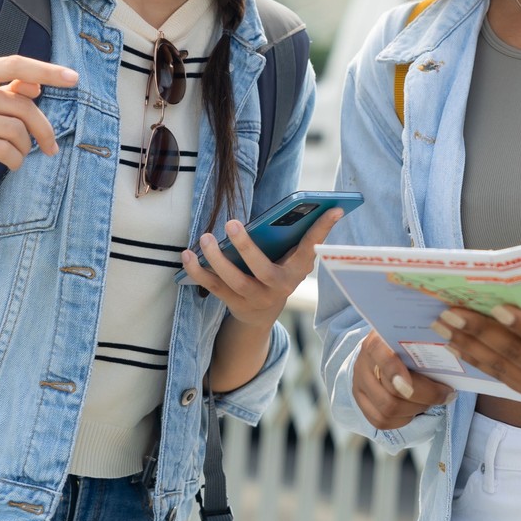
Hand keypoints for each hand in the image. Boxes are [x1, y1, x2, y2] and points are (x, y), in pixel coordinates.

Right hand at [0, 56, 77, 198]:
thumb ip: (15, 92)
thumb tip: (35, 85)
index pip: (14, 65)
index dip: (45, 70)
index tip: (74, 78)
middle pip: (20, 105)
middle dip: (42, 128)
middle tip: (50, 146)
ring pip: (14, 129)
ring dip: (26, 146)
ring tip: (20, 153)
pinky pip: (3, 150)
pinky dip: (16, 160)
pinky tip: (13, 163)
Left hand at [186, 208, 345, 330]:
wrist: (262, 313)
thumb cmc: (278, 271)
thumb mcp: (292, 258)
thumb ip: (300, 238)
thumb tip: (322, 208)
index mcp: (297, 272)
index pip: (312, 249)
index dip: (322, 230)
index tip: (334, 208)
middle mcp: (278, 288)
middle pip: (262, 270)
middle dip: (246, 247)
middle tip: (231, 222)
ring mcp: (254, 298)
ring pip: (233, 281)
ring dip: (217, 260)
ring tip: (205, 237)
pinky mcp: (233, 303)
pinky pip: (213, 287)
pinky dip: (197, 272)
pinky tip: (186, 255)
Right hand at [351, 334, 454, 429]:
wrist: (382, 349)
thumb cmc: (404, 342)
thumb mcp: (412, 335)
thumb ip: (425, 343)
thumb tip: (453, 358)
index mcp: (376, 342)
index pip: (381, 356)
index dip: (395, 371)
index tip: (413, 385)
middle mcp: (363, 364)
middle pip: (391, 393)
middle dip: (425, 397)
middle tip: (446, 393)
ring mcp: (359, 386)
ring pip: (387, 411)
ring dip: (417, 409)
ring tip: (433, 400)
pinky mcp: (361, 404)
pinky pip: (382, 421)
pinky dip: (405, 419)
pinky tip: (417, 408)